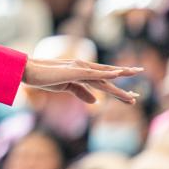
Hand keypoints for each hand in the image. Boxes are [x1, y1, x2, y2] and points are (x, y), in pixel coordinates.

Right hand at [22, 58, 141, 103]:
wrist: (28, 70)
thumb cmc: (43, 78)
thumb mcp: (65, 87)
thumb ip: (81, 92)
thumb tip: (96, 100)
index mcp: (80, 72)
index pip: (103, 80)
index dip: (117, 88)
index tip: (131, 95)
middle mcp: (83, 68)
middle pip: (108, 75)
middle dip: (125, 77)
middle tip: (140, 82)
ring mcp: (79, 68)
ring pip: (104, 76)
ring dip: (120, 79)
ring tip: (135, 85)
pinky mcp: (74, 71)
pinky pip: (94, 73)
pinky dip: (107, 74)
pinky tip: (118, 75)